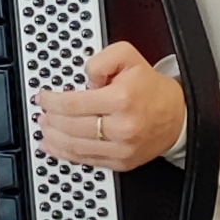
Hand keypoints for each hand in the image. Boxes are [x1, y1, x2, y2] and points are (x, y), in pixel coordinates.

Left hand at [33, 40, 185, 172]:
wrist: (177, 116)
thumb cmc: (150, 88)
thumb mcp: (129, 57)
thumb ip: (102, 60)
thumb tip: (84, 78)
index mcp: (121, 99)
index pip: (73, 104)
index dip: (51, 101)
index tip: (43, 97)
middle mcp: (122, 127)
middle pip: (70, 127)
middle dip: (50, 119)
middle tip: (42, 112)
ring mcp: (122, 148)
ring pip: (75, 147)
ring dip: (53, 138)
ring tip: (44, 127)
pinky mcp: (122, 162)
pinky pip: (86, 161)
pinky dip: (65, 154)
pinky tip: (54, 146)